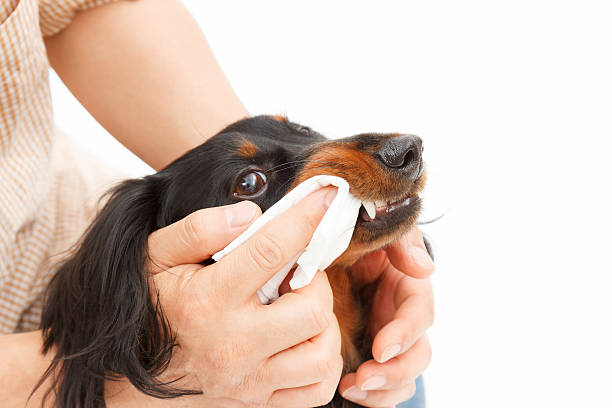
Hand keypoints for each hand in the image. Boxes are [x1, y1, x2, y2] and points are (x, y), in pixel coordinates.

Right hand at [134, 188, 342, 406]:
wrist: (123, 376)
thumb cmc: (148, 308)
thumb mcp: (155, 257)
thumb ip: (199, 230)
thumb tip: (250, 216)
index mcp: (206, 302)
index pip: (271, 250)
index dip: (305, 217)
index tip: (327, 195)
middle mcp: (232, 346)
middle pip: (313, 310)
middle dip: (317, 282)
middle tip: (298, 273)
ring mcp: (248, 381)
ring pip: (322, 355)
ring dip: (324, 324)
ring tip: (301, 307)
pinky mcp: (257, 403)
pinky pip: (316, 390)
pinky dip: (323, 363)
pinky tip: (305, 341)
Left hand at [339, 228, 434, 406]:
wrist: (310, 256)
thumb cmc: (345, 240)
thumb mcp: (372, 233)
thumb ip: (399, 242)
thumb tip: (425, 268)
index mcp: (404, 284)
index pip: (420, 312)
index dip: (405, 332)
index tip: (382, 348)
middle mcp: (399, 315)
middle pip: (417, 352)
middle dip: (396, 370)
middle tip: (365, 378)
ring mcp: (385, 339)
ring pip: (403, 375)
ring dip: (383, 388)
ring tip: (352, 389)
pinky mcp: (368, 356)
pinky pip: (382, 387)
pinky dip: (372, 396)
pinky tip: (348, 392)